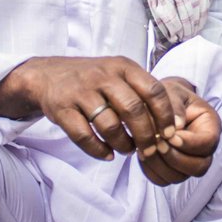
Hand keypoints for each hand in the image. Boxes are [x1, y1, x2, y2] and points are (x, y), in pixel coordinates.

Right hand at [13, 56, 178, 160]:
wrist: (48, 75)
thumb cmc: (94, 79)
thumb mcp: (119, 73)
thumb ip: (142, 92)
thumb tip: (173, 124)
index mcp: (122, 66)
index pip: (153, 90)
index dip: (166, 115)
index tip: (171, 134)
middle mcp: (103, 76)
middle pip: (133, 109)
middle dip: (145, 135)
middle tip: (149, 150)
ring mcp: (81, 91)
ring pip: (109, 125)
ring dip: (123, 144)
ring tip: (127, 150)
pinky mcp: (62, 108)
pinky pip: (84, 136)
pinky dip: (98, 150)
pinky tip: (107, 155)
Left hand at [137, 77, 220, 185]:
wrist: (158, 102)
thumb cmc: (169, 95)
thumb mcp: (173, 92)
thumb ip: (175, 106)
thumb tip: (176, 126)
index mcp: (210, 126)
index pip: (208, 143)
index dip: (189, 143)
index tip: (169, 135)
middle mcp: (204, 149)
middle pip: (199, 167)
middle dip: (175, 158)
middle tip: (157, 143)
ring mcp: (189, 162)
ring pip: (180, 177)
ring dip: (160, 165)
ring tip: (146, 148)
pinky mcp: (172, 169)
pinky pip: (163, 180)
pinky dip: (151, 171)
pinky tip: (142, 154)